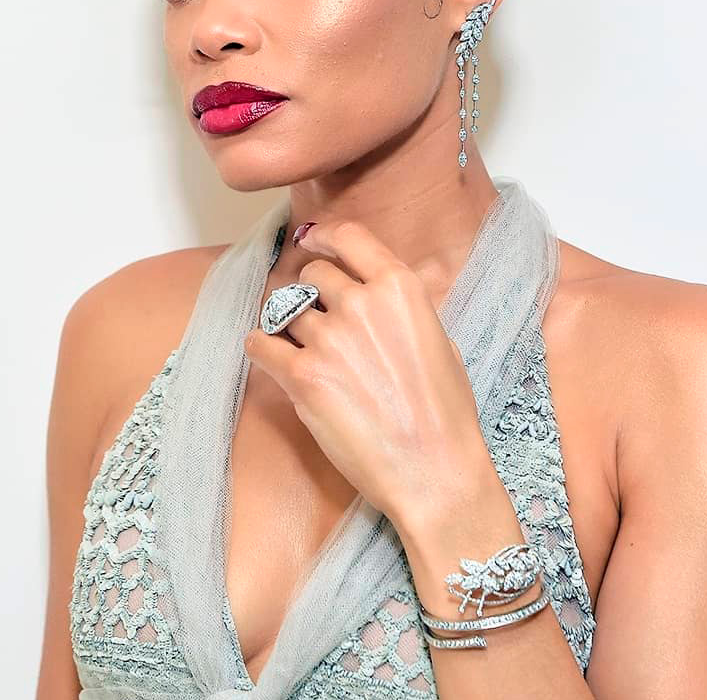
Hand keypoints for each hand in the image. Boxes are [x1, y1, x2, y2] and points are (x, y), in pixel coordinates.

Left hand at [243, 218, 498, 532]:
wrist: (434, 471)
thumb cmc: (445, 414)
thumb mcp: (439, 340)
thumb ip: (401, 308)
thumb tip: (375, 295)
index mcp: (400, 288)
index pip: (350, 237)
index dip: (324, 236)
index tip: (311, 240)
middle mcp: (362, 303)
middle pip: (314, 275)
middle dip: (312, 293)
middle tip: (319, 320)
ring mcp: (329, 337)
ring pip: (286, 309)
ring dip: (289, 325)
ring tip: (300, 348)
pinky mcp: (302, 374)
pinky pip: (261, 343)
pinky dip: (261, 348)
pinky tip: (270, 357)